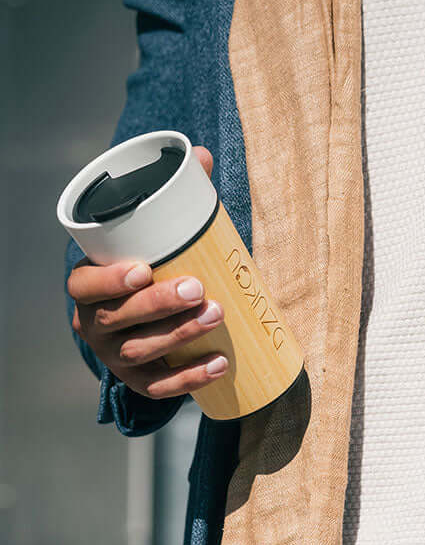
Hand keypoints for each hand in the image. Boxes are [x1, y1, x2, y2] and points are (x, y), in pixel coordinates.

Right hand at [66, 146, 229, 399]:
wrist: (143, 324)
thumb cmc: (148, 270)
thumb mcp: (151, 240)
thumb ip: (173, 200)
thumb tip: (203, 156)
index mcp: (87, 287)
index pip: (85, 285)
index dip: (110, 280)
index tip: (143, 268)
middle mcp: (94, 325)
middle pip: (120, 319)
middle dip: (159, 305)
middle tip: (197, 289)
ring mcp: (116, 358)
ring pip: (143, 352)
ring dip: (181, 335)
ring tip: (216, 315)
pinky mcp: (140, 383)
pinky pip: (161, 388)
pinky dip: (190, 378)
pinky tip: (219, 363)